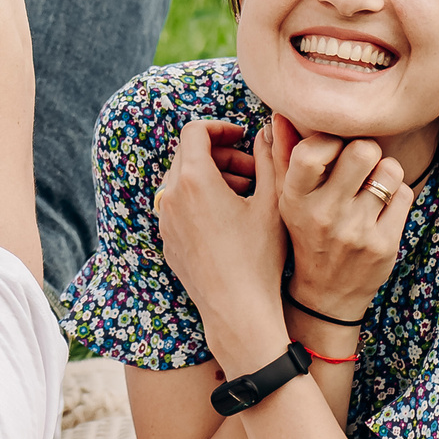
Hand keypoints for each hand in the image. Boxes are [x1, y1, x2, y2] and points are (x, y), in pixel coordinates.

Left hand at [155, 120, 290, 364]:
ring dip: (211, 177)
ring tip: (244, 193)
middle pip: (189, 155)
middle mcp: (170, 197)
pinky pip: (178, 207)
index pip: (195, 131)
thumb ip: (270, 159)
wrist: (237, 310)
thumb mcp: (273, 201)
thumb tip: (268, 132)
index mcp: (194, 180)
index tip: (242, 136)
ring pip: (182, 181)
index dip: (220, 127)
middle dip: (221, 155)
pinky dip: (199, 200)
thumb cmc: (259, 257)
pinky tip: (228, 219)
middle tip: (252, 170)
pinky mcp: (167, 241)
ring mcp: (165, 221)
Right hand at [277, 128, 415, 320]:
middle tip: (360, 163)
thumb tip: (280, 115)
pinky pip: (404, 194)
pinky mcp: (384, 245)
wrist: (326, 295)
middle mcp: (325, 214)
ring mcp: (357, 231)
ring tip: (371, 185)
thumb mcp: (285, 199)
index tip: (331, 151)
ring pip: (389, 170)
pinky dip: (396, 195)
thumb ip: (282, 156)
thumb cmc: (305, 234)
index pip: (312, 149)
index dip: (329, 140)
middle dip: (366, 150)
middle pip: (363, 151)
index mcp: (295, 199)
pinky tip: (381, 208)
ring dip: (385, 172)